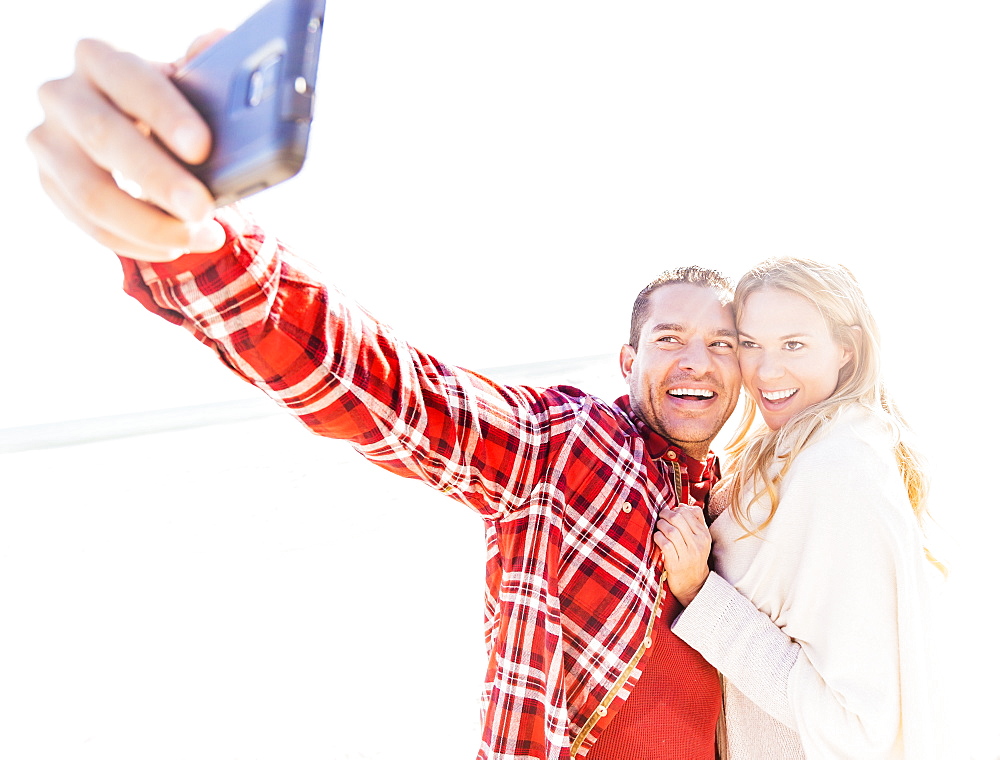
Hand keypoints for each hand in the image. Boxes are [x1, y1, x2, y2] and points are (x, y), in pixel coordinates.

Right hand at [26, 37, 227, 260]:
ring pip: (90, 193)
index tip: (203, 147)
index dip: (165, 113)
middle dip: (158, 179)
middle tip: (203, 208)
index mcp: (98, 57)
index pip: (128, 78)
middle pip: (104, 138)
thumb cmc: (170, 106)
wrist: (137, 135)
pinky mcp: (49, 183)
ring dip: (150, 224)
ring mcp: (48, 142)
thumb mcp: (189, 82)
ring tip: (202, 236)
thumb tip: (216, 42)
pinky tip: (176, 247)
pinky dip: (137, 243)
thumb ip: (205, 64)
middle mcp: (62, 94)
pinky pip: (89, 225)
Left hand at [653, 504, 710, 606]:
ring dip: (660, 525)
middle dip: (665, 514)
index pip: (689, 513)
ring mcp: (687, 555)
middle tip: (661, 517)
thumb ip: (695, 520)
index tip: (670, 512)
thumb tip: (682, 505)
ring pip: (671, 531)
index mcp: (704, 535)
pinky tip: (657, 538)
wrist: (694, 584)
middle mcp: (698, 544)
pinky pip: (665, 545)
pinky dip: (658, 538)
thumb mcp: (701, 540)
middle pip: (678, 519)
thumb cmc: (693, 557)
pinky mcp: (676, 565)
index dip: (675, 509)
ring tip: (658, 527)